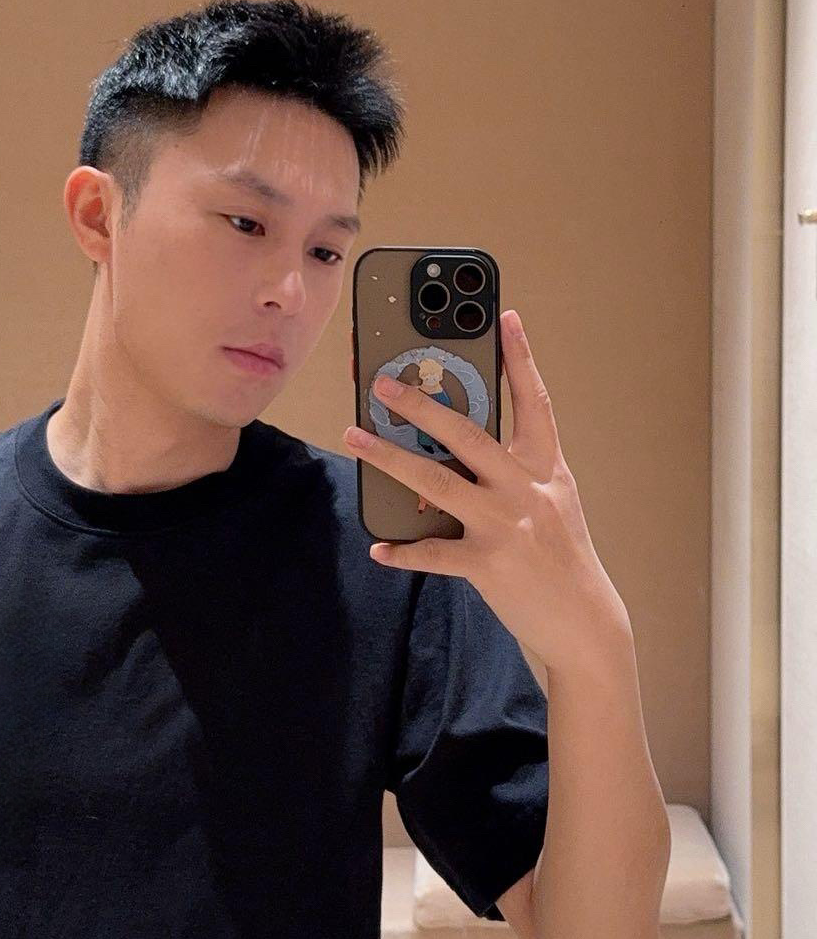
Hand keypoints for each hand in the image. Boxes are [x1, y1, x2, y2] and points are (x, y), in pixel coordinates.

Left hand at [345, 309, 628, 674]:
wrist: (584, 622)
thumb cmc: (561, 558)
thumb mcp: (552, 503)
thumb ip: (515, 472)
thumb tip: (457, 447)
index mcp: (547, 468)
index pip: (534, 402)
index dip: (520, 358)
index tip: (505, 316)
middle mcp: (526, 489)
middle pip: (467, 434)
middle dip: (421, 404)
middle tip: (383, 383)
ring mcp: (506, 525)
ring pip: (436, 482)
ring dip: (389, 458)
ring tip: (354, 438)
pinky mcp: (488, 564)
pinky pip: (433, 554)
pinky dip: (403, 552)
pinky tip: (380, 547)